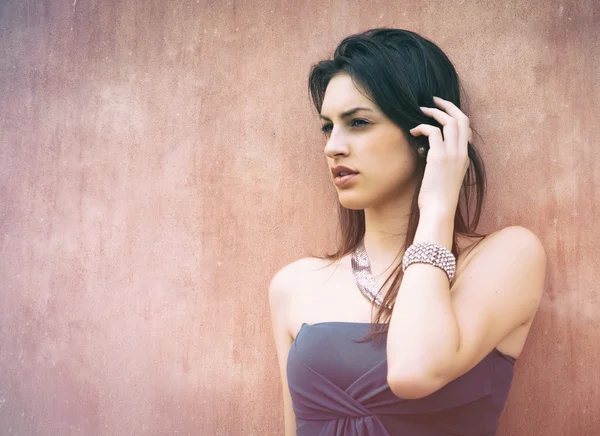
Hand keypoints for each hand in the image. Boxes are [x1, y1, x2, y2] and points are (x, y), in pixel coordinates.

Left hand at [409, 96, 471, 217]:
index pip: (467, 129)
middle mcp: (462, 153)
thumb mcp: (442, 176)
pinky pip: (432, 131)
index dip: (456, 116)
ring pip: (449, 121)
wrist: (439, 209)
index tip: (443, 111)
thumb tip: (424, 150)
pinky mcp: (439, 157)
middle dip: (448, 106)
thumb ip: (439, 161)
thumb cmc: (437, 197)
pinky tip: (413, 130)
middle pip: (462, 119)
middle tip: (434, 100)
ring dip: (434, 112)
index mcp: (465, 157)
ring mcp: (452, 154)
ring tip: (420, 110)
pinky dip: (422, 126)